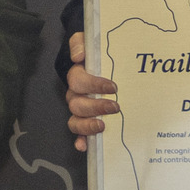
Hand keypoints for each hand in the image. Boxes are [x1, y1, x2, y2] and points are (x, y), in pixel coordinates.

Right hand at [64, 31, 119, 152]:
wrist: (104, 63)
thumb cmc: (97, 55)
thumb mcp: (89, 42)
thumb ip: (81, 43)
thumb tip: (78, 56)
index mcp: (77, 77)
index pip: (78, 80)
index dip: (93, 84)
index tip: (113, 87)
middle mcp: (76, 95)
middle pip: (76, 104)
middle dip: (94, 107)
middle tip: (115, 107)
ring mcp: (80, 111)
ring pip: (74, 121)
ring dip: (86, 125)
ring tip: (102, 126)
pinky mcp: (87, 123)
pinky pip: (78, 135)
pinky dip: (80, 141)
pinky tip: (85, 146)